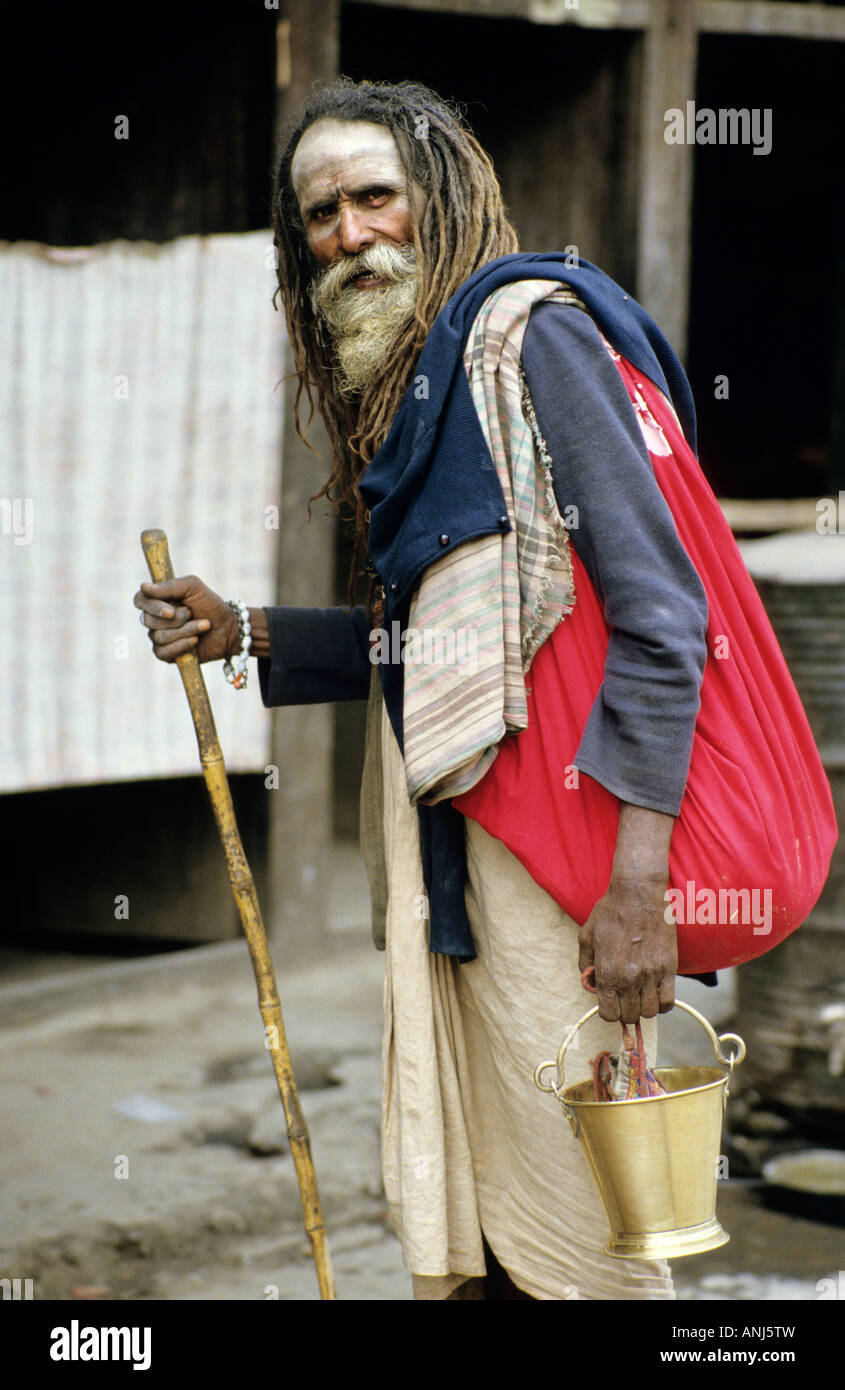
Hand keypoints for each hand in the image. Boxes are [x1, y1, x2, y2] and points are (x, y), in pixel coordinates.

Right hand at [133, 576, 237, 663]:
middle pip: (149, 621)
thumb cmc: (210, 605)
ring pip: (160, 636)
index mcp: (158, 600)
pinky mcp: (166, 654)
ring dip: (186, 631)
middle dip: (176, 619)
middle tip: (192, 613)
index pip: (140, 600)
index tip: (171, 610)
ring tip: (203, 626)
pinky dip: (182, 646)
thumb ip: (169, 586)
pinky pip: (163, 652)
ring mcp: (159, 637)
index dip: (153, 607)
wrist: (228, 628)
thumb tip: (144, 587)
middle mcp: (155, 618)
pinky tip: (195, 641)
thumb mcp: (193, 588)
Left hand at [578, 874, 676, 1023]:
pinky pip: (669, 1001)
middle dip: (625, 1011)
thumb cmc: (610, 912)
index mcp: (607, 972)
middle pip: (629, 1016)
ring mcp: (651, 974)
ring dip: (644, 1008)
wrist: (638, 893)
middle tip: (625, 998)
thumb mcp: (586, 936)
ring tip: (640, 995)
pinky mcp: (669, 968)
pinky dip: (663, 1004)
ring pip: (650, 1012)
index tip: (611, 1002)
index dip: (609, 1011)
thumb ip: (585, 964)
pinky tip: (656, 993)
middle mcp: (629, 978)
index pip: (609, 1014)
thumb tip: (591, 983)